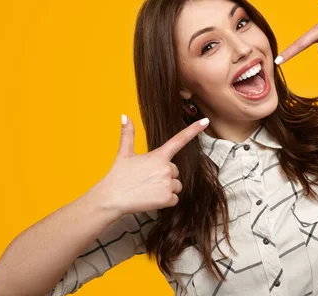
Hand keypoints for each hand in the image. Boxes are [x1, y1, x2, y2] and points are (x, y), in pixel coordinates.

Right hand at [93, 115, 209, 215]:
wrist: (111, 199)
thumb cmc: (118, 176)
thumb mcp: (124, 153)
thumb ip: (128, 134)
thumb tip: (124, 116)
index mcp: (158, 156)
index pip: (179, 140)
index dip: (193, 130)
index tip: (206, 121)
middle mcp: (166, 168)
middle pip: (175, 171)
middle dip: (164, 175)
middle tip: (147, 179)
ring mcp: (167, 184)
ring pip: (176, 185)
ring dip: (166, 188)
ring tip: (148, 189)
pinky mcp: (167, 199)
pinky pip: (174, 199)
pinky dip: (165, 201)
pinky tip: (151, 198)